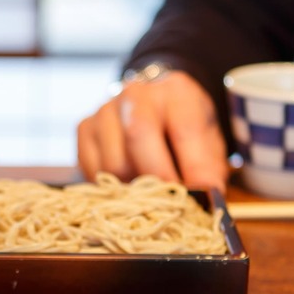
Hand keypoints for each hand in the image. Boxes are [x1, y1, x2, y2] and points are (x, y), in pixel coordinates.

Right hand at [76, 70, 227, 189]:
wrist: (154, 108)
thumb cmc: (184, 129)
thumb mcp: (208, 141)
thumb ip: (209, 167)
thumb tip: (208, 197)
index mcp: (176, 91)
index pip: (183, 128)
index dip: (193, 167)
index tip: (201, 194)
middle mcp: (136, 93)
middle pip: (138, 136)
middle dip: (157, 177)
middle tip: (170, 202)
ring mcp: (105, 109)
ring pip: (113, 163)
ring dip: (133, 187)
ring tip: (149, 190)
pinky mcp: (84, 128)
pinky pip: (94, 171)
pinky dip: (112, 187)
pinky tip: (128, 183)